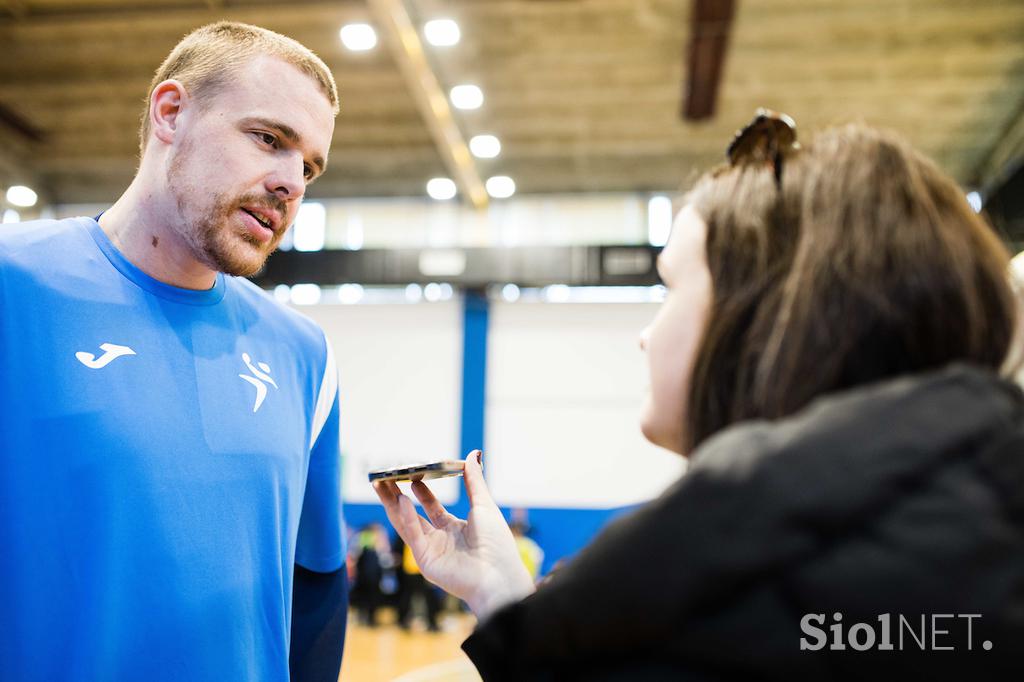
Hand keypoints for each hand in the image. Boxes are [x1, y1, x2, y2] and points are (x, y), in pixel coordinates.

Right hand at [373, 450, 535, 620]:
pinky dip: (406, 518)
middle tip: (385, 477)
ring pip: (406, 523)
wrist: (499, 575)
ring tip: (381, 483)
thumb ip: (474, 480)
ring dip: (392, 504)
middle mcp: (441, 540)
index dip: (421, 491)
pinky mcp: (425, 561)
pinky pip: (413, 535)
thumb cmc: (497, 543)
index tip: (411, 474)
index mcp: (455, 529)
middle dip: (397, 495)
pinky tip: (402, 500)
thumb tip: (474, 454)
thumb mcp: (484, 505)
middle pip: (413, 515)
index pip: (433, 508)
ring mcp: (431, 551)